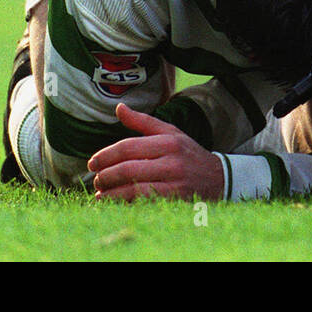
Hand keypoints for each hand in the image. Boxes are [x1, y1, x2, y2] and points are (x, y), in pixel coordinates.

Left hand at [89, 104, 225, 201]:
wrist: (219, 178)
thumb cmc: (188, 154)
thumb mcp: (170, 132)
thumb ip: (143, 121)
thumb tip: (119, 108)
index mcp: (168, 141)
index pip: (128, 147)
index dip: (106, 155)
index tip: (93, 162)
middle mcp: (172, 161)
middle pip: (128, 169)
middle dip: (106, 176)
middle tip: (96, 180)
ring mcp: (175, 182)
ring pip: (134, 188)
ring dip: (111, 193)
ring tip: (100, 193)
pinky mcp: (176, 200)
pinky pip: (144, 203)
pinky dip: (125, 203)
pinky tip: (115, 202)